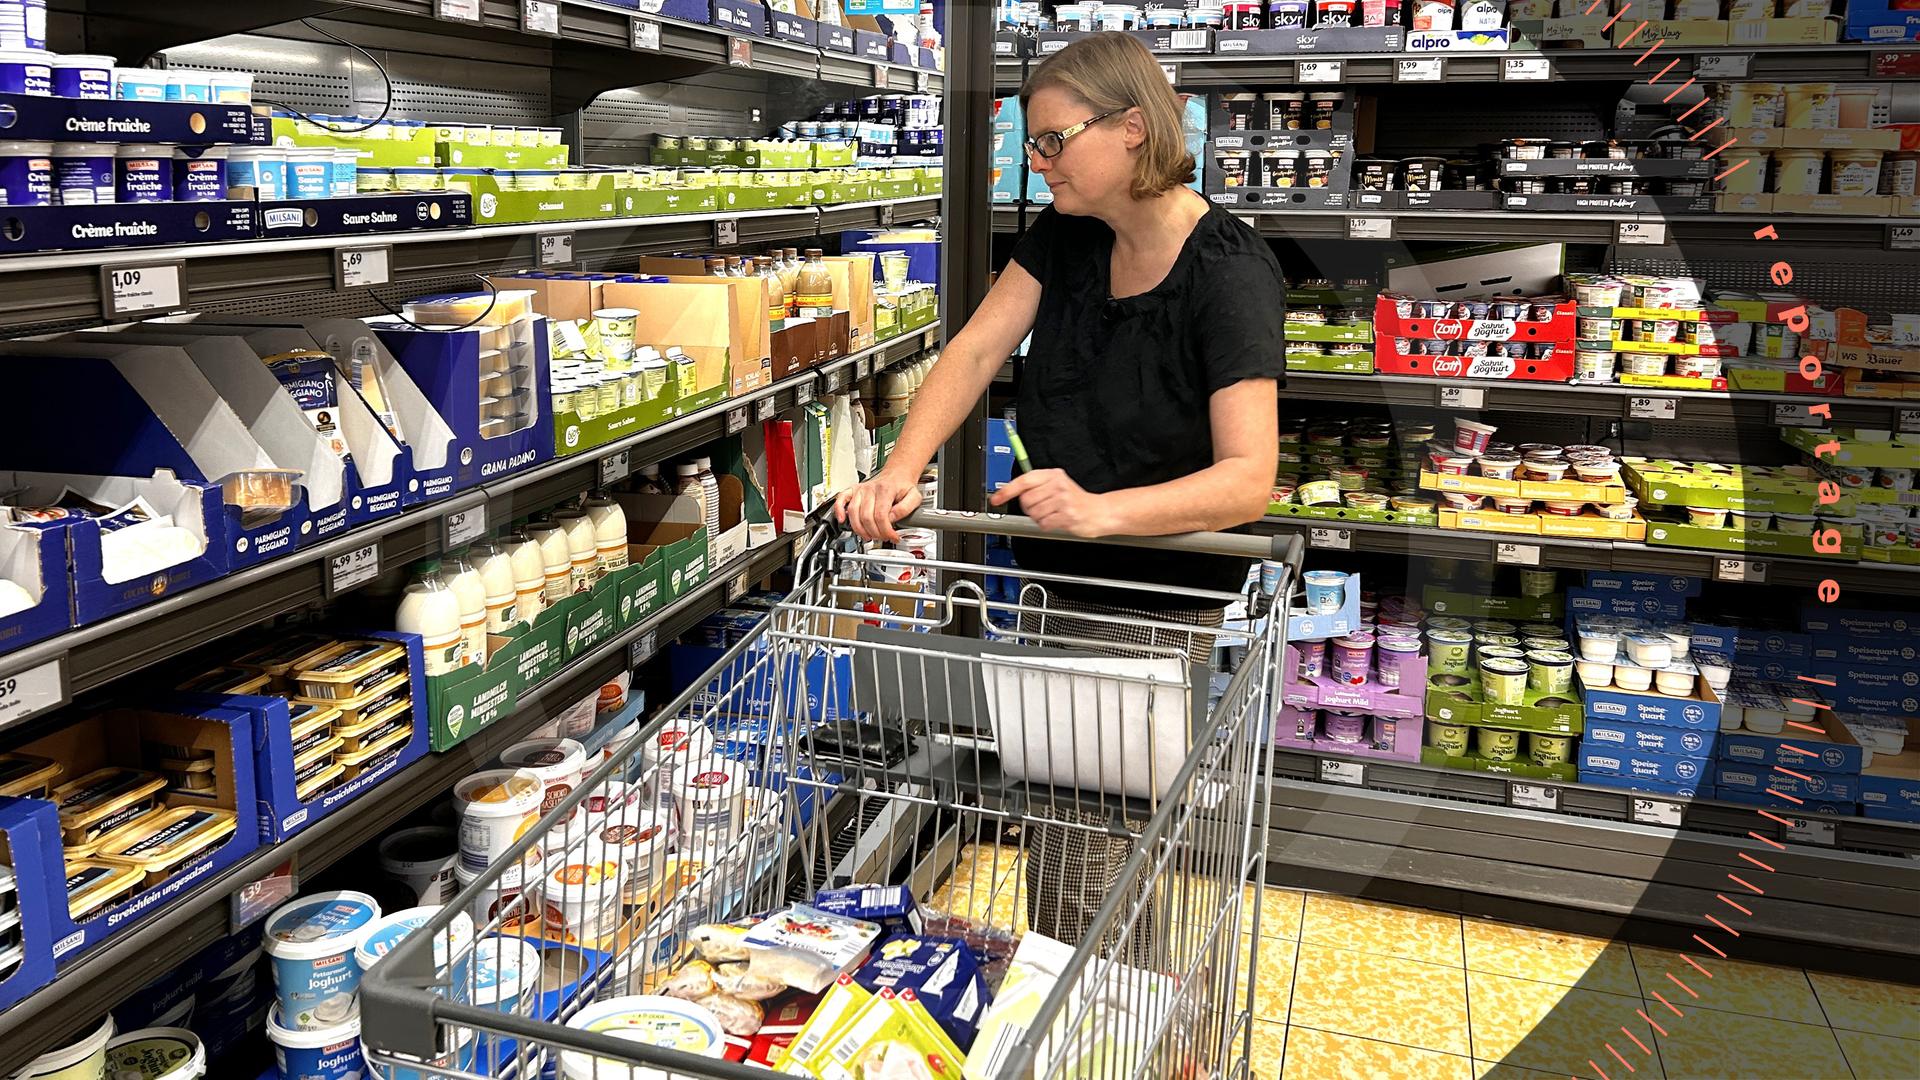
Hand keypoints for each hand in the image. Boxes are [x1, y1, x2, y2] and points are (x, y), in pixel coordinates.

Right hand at [835, 469, 921, 542]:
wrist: (897, 475)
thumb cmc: (903, 487)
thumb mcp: (914, 497)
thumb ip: (905, 509)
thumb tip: (892, 519)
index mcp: (885, 490)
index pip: (881, 516)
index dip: (886, 530)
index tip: (892, 537)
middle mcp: (870, 489)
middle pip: (866, 517)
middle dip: (875, 532)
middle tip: (882, 537)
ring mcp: (860, 490)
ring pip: (853, 513)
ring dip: (860, 529)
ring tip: (869, 535)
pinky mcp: (853, 491)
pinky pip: (841, 500)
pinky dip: (838, 511)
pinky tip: (842, 520)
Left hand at [989, 469, 1115, 537]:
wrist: (1100, 511)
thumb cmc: (1076, 500)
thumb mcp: (1058, 485)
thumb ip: (1037, 485)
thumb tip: (1011, 491)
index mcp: (1053, 475)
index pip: (1024, 480)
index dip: (1007, 490)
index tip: (996, 499)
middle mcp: (1058, 485)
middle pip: (1026, 500)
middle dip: (1029, 508)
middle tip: (1043, 508)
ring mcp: (1063, 500)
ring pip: (1034, 513)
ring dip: (1040, 518)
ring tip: (1053, 514)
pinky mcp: (1067, 515)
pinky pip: (1044, 524)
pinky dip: (1047, 525)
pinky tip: (1057, 521)